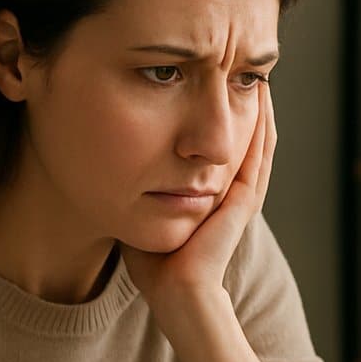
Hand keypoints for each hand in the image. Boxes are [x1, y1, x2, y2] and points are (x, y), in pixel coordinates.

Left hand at [121, 79, 276, 312]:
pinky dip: (261, 123)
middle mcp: (231, 190)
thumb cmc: (154, 265)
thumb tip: (99, 154)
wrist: (176, 295)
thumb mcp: (140, 209)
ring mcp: (242, 193)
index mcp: (210, 193)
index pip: (219, 143)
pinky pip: (259, 152)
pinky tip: (258, 95)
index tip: (208, 79)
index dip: (218, 110)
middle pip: (244, 134)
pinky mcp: (244, 199)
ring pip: (258, 137)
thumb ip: (132, 183)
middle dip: (240, 100)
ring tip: (254, 72)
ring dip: (257, 104)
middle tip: (237, 66)